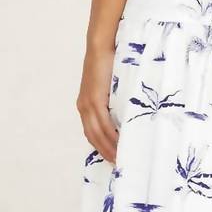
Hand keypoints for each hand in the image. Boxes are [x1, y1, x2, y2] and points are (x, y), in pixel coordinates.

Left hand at [77, 43, 118, 163]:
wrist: (100, 46)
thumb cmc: (108, 63)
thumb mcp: (109, 86)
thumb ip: (113, 99)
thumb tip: (127, 110)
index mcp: (85, 105)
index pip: (91, 132)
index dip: (100, 147)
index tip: (111, 158)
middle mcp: (83, 107)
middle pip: (92, 137)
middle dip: (104, 152)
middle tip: (117, 165)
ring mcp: (87, 104)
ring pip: (97, 133)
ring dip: (108, 147)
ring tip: (120, 158)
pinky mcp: (94, 99)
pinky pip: (102, 123)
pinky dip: (110, 135)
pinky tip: (118, 143)